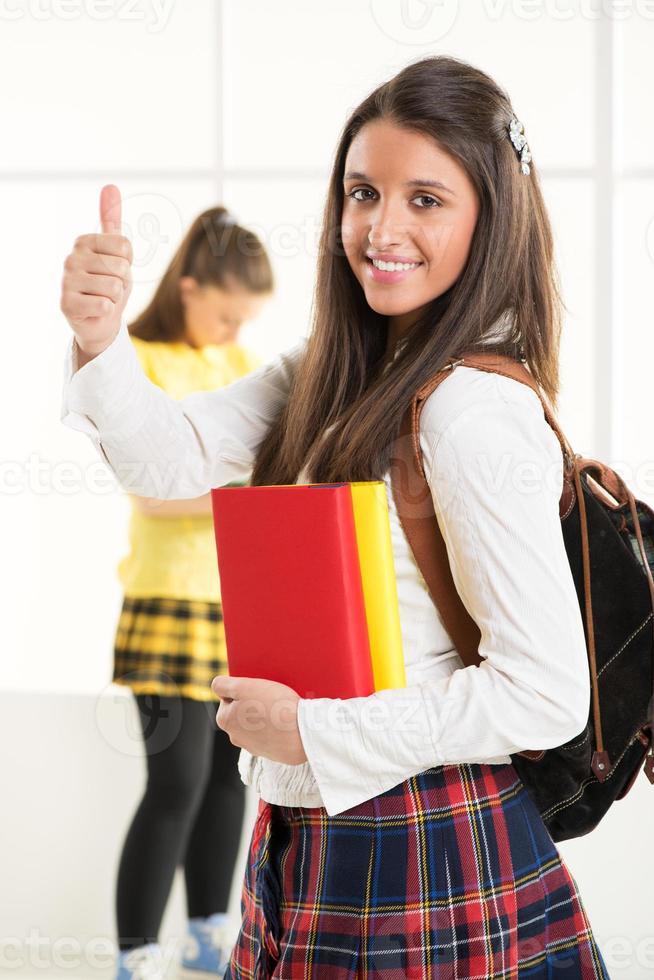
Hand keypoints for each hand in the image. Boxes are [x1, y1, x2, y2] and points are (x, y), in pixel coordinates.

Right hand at [60, 183, 132, 356]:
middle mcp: (71, 258)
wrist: (98, 320)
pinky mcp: (66, 304)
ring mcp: (66, 281)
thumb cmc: (108, 283)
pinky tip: (94, 310)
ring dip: (115, 298)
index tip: (114, 270)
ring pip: (115, 287)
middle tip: (108, 288)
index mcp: (83, 241)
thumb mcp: (116, 252)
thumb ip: (112, 221)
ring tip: (101, 298)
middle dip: (122, 283)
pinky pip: (105, 306)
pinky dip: (106, 312)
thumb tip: (110, 185)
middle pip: (121, 268)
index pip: (124, 247)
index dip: (127, 264)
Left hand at [211, 676, 307, 765]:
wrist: (303, 732)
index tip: (256, 690)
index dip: (243, 689)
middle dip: (253, 702)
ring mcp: (253, 746)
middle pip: (242, 710)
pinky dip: (275, 726)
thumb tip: (217, 686)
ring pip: (256, 722)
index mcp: (224, 720)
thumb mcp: (243, 687)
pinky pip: (270, 733)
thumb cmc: (274, 707)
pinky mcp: (271, 752)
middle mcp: (235, 737)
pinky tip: (286, 721)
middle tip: (269, 697)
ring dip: (264, 715)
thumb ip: (223, 684)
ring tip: (279, 709)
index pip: (229, 696)